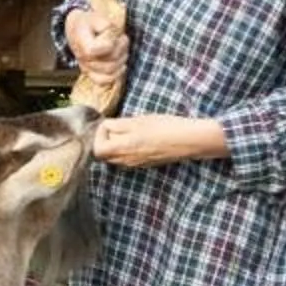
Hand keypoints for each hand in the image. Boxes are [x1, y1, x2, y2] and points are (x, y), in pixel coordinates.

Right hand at [65, 0, 127, 84]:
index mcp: (83, 44)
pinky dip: (115, 75)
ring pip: (110, 72)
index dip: (112, 40)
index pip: (105, 48)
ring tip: (121, 49)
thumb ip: (107, 26)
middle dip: (122, 48)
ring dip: (122, 59)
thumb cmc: (87, 22)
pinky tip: (121, 65)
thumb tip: (114, 39)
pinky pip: (103, 82)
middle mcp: (83, 59)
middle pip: (110, 61)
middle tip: (122, 38)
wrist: (75, 28)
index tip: (113, 30)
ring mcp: (86, 68)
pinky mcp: (90, 73)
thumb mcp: (96, 17)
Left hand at [92, 114, 227, 167]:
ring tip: (129, 131)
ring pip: (116, 157)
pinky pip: (128, 159)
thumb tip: (105, 126)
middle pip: (104, 155)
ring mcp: (136, 165)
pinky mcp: (145, 164)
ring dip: (117, 145)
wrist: (188, 141)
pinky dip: (127, 149)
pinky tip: (140, 138)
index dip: (99, 135)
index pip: (97, 150)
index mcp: (122, 149)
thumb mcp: (138, 120)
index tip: (109, 125)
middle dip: (106, 140)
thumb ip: (118, 125)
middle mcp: (126, 161)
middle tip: (117, 127)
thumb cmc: (164, 127)